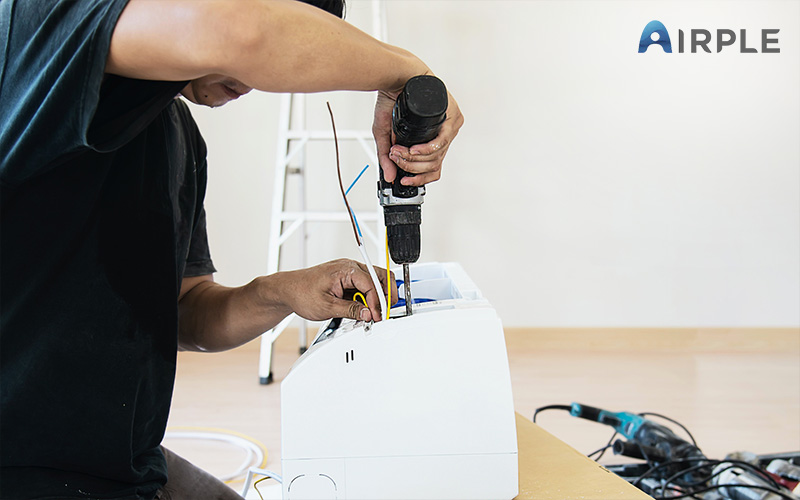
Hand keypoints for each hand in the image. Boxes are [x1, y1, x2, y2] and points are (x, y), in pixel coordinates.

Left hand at [275, 259, 397, 322]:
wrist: (288, 290)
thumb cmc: (302, 293)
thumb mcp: (327, 307)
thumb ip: (350, 310)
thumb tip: (368, 314)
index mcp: (346, 270)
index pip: (371, 284)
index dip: (377, 302)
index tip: (377, 316)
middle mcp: (350, 267)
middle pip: (379, 276)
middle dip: (386, 294)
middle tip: (387, 311)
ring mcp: (349, 271)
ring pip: (374, 280)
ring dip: (377, 295)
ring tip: (376, 311)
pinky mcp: (347, 278)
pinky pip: (364, 285)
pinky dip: (368, 296)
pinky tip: (365, 307)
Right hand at [373, 84, 463, 186]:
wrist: (395, 77)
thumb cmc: (392, 100)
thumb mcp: (385, 133)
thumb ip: (386, 155)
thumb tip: (389, 176)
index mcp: (431, 139)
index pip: (433, 168)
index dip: (418, 179)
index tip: (403, 181)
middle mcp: (443, 135)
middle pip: (433, 165)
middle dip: (410, 166)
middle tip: (394, 158)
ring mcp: (450, 126)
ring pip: (437, 156)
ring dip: (414, 159)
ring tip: (398, 152)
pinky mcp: (453, 116)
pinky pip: (441, 142)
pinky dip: (425, 150)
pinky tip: (413, 150)